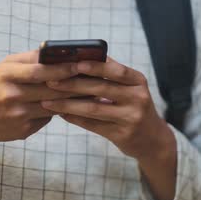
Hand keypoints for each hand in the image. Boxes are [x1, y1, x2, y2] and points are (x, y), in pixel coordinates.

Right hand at [0, 50, 81, 149]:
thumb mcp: (3, 68)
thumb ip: (28, 59)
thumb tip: (56, 51)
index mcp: (6, 76)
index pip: (38, 71)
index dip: (61, 69)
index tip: (79, 64)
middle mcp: (12, 96)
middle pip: (51, 90)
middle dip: (74, 84)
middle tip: (94, 78)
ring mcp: (19, 116)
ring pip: (53, 105)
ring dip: (73, 99)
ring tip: (91, 91)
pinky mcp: (25, 130)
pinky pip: (48, 118)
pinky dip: (60, 111)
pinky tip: (74, 106)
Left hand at [40, 57, 174, 160]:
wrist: (153, 140)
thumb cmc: (134, 107)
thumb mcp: (130, 88)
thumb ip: (109, 76)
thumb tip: (77, 59)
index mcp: (138, 81)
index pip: (115, 70)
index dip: (94, 66)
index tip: (72, 63)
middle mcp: (138, 98)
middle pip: (101, 88)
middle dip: (73, 84)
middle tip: (50, 81)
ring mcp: (131, 117)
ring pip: (93, 108)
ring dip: (67, 104)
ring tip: (47, 100)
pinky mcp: (122, 135)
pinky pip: (93, 125)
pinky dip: (74, 118)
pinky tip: (60, 114)